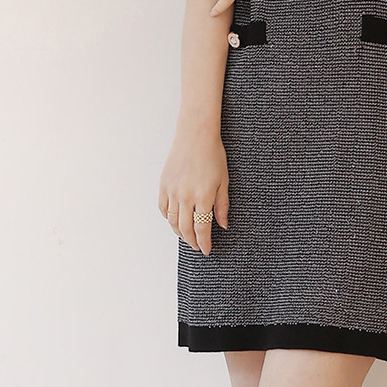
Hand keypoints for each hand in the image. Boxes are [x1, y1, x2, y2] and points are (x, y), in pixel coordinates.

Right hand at [158, 129, 229, 255]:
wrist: (195, 136)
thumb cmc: (213, 156)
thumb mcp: (224, 182)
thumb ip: (222, 206)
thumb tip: (223, 225)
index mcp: (203, 197)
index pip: (202, 229)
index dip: (204, 243)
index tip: (206, 250)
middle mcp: (186, 197)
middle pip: (186, 229)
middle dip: (192, 241)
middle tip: (197, 247)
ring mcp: (172, 191)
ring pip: (173, 221)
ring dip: (180, 232)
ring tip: (187, 237)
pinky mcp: (163, 185)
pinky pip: (163, 208)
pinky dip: (168, 218)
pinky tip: (175, 221)